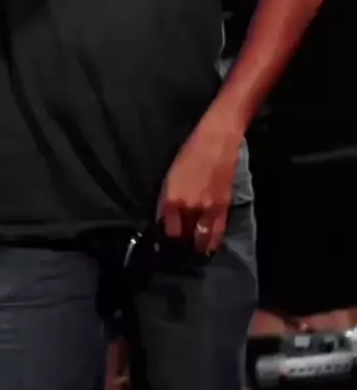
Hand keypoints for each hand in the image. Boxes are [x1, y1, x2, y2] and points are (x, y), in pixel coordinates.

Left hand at [157, 109, 243, 254]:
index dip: (168, 236)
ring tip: (196, 249)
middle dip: (183, 243)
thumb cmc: (190, 152)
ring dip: (198, 245)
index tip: (168, 239)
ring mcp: (207, 208)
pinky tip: (210, 246)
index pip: (168, 229)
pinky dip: (213, 241)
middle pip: (184, 235)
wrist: (217, 140)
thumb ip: (169, 199)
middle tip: (182, 246)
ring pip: (202, 238)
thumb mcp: (171, 176)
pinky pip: (218, 231)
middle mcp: (188, 207)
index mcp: (171, 198)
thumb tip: (167, 217)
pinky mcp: (223, 206)